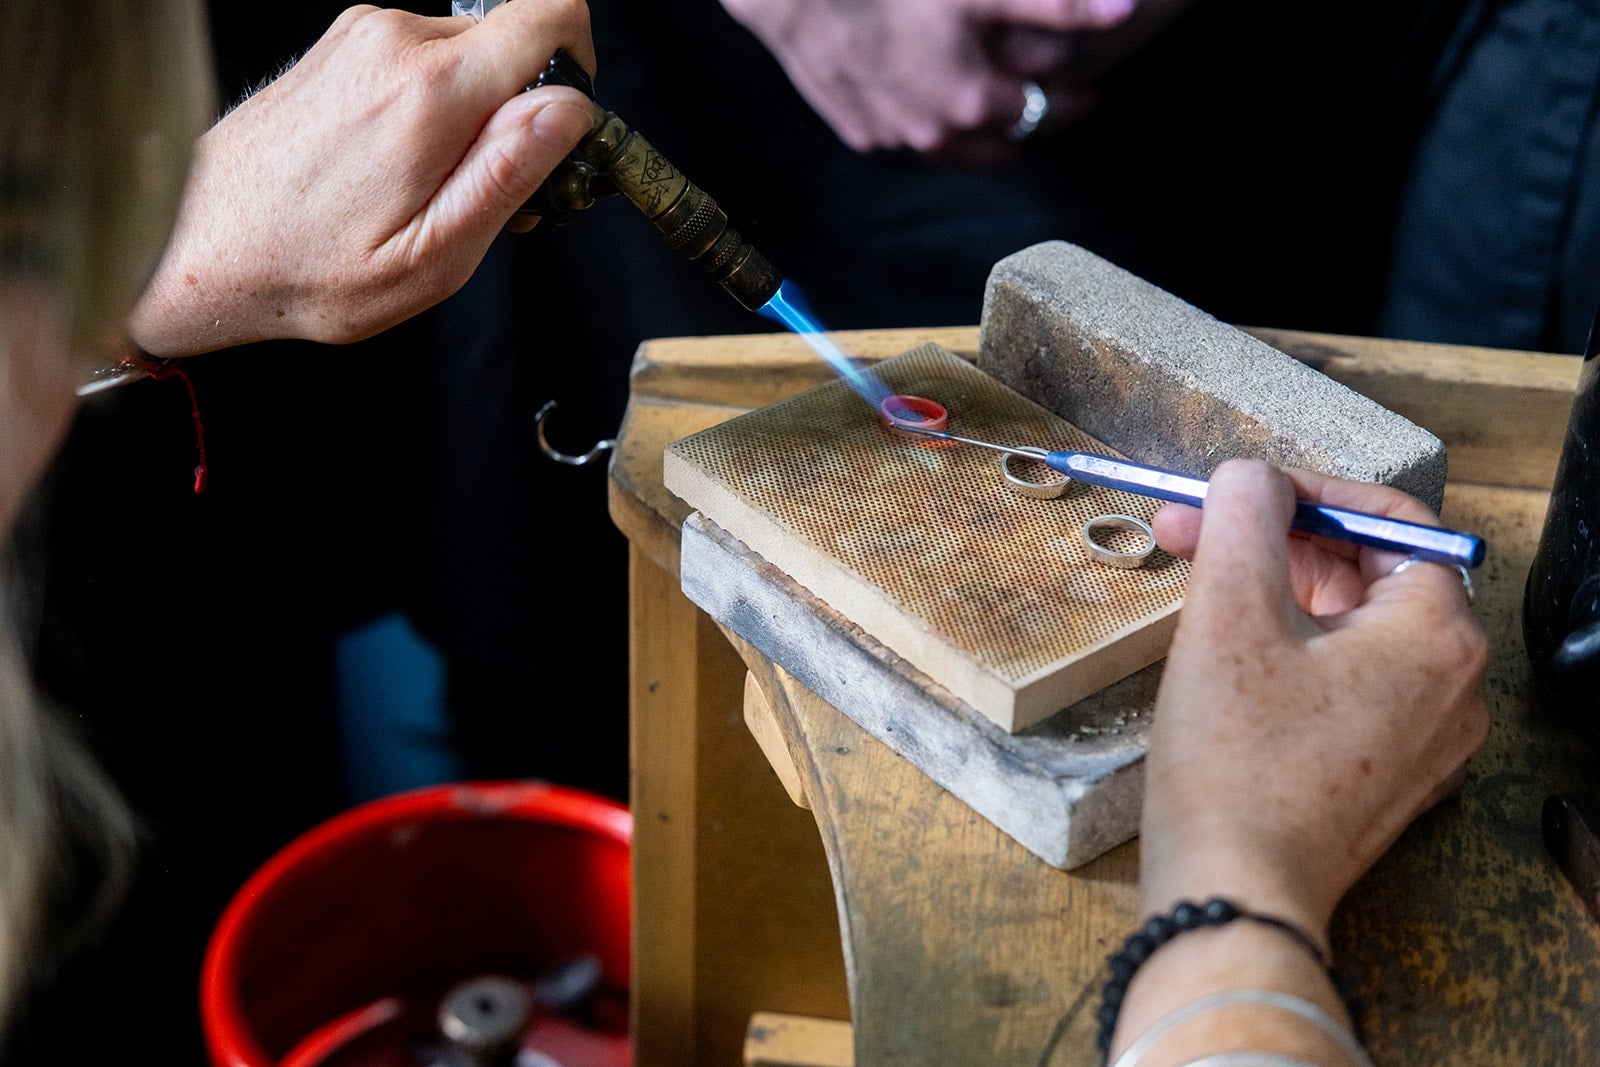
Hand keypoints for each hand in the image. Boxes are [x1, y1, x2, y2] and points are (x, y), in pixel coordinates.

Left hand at [128, 1, 595, 356]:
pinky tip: (399, 168)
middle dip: (522, 110)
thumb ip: (509, 173)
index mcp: (431, 92)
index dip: (578, 66)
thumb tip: (570, 107)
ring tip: (433, 189)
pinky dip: (433, 107)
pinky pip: (422, 58)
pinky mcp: (342, 45)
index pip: (550, 13)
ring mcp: (362, 36)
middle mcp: (395, 42)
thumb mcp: (434, 256)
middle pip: (511, 41)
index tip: (561, 129)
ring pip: (467, 53)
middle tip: (488, 191)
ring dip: (474, 114)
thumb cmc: (314, 271)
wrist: (203, 250)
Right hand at [719, 0, 1137, 165]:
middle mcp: (934, 137)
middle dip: (1027, 127)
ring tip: (989, 106)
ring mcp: (892, 140)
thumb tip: (1124, 13)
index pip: (1043, 115)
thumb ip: (1057, 8)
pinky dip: (929, 128)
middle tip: (1041, 99)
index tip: (1084, 88)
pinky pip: (909, 144)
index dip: (1070, 100)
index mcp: (972, 104)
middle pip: (1001, 148)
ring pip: (954, 154)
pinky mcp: (859, 134)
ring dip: (978, 136)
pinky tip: (931, 98)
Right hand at [1141, 461, 1488, 941]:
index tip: (1237, 491)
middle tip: (1191, 533)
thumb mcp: (1229, 615)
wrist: (1234, 894)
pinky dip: (1290, 650)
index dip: (1305, 489)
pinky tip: (1226, 655)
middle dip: (1273, 542)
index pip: (1389, 519)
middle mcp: (1452, 685)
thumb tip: (1250, 477)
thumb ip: (1245, 517)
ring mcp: (1424, 737)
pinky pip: (1346, 682)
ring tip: (1196, 590)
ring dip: (1275, 593)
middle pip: (1367, 571)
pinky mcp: (1384, 773)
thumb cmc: (1236, 764)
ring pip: (1351, 627)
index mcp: (1437, 635)